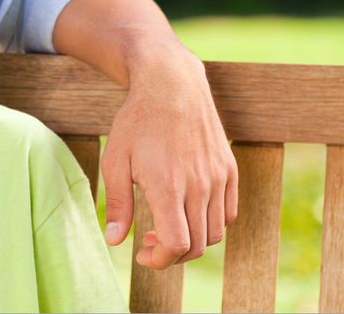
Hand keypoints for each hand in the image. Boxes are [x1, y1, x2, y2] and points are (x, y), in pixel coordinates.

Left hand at [100, 45, 237, 267]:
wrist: (170, 82)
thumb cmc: (137, 120)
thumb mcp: (115, 159)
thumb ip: (118, 203)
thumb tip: (115, 241)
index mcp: (168, 186)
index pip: (177, 246)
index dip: (160, 261)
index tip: (142, 253)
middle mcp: (198, 185)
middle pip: (197, 245)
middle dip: (172, 254)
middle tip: (150, 241)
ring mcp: (217, 177)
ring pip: (215, 232)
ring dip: (193, 239)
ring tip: (168, 224)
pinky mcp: (228, 169)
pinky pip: (228, 212)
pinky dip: (212, 222)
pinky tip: (189, 209)